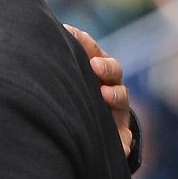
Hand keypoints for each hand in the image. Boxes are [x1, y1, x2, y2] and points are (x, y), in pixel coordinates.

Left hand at [65, 24, 132, 157]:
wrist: (89, 130)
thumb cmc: (72, 94)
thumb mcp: (66, 75)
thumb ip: (61, 55)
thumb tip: (53, 30)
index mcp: (95, 69)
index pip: (93, 50)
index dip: (84, 42)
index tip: (70, 33)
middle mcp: (109, 86)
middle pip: (113, 71)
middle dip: (106, 67)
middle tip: (94, 65)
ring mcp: (116, 111)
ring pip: (120, 101)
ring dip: (114, 96)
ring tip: (104, 95)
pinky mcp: (120, 137)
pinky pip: (124, 140)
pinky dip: (123, 144)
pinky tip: (122, 148)